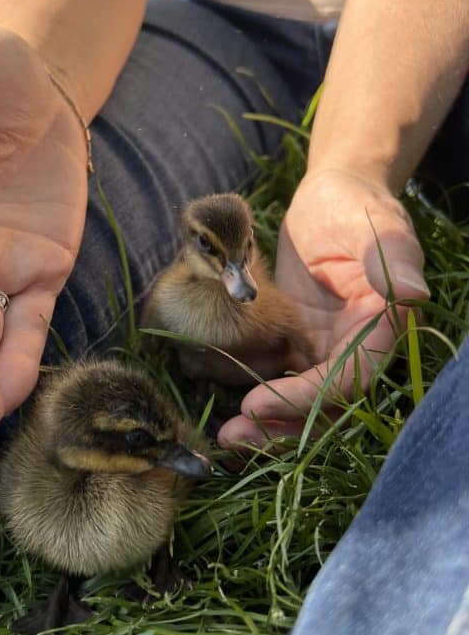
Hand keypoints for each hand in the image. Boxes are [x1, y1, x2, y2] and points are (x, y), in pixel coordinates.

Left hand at [218, 168, 428, 447]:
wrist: (329, 197)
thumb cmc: (355, 206)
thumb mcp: (376, 225)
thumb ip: (392, 259)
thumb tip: (412, 293)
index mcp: (384, 328)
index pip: (349, 379)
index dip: (305, 398)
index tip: (257, 404)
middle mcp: (356, 348)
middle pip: (323, 405)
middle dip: (279, 427)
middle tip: (232, 438)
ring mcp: (323, 349)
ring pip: (298, 401)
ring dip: (264, 424)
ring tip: (225, 436)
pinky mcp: (295, 343)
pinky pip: (275, 378)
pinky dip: (253, 394)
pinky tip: (221, 404)